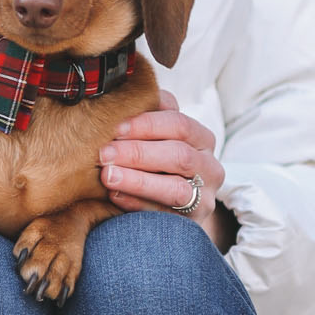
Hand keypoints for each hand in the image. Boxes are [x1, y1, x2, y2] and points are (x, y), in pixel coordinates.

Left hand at [101, 90, 234, 248]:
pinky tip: (115, 197)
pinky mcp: (193, 223)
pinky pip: (166, 215)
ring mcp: (205, 197)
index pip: (180, 124)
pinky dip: (138, 204)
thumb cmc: (156, 164)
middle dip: (138, 153)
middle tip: (104, 153)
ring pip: (176, 188)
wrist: (172, 210)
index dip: (148, 124)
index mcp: (201, 138)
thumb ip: (149, 117)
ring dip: (138, 180)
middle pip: (179, 155)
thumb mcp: (156, 137)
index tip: (116, 127)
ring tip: (107, 176)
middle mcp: (209, 166)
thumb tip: (123, 91)